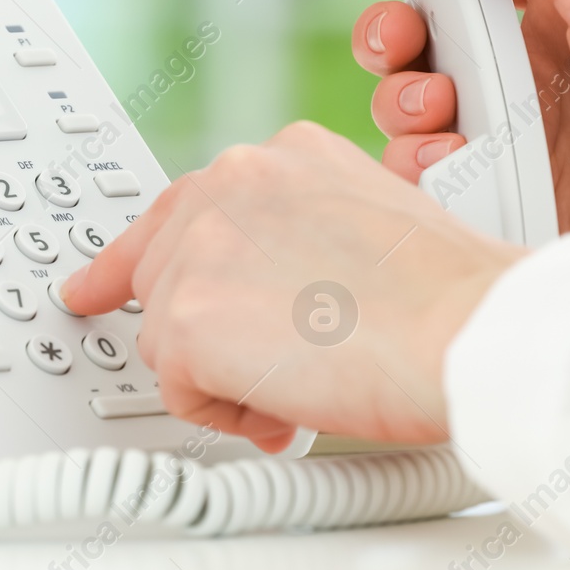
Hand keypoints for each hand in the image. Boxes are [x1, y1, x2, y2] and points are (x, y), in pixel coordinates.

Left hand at [61, 122, 525, 452]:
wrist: (470, 329)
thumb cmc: (447, 296)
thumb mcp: (368, 222)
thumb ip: (298, 240)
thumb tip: (262, 298)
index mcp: (278, 156)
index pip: (186, 206)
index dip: (144, 258)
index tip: (99, 284)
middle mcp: (231, 182)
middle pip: (164, 275)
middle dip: (198, 331)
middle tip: (249, 373)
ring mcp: (201, 246)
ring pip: (168, 335)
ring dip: (225, 376)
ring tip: (302, 385)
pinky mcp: (187, 318)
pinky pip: (177, 389)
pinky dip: (227, 412)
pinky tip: (285, 405)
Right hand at [320, 0, 569, 229]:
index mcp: (537, 3)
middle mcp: (511, 66)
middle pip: (407, 43)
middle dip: (384, 37)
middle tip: (404, 42)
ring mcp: (503, 132)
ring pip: (405, 112)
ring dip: (402, 103)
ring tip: (443, 111)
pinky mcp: (500, 194)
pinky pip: (426, 178)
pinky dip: (422, 166)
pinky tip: (455, 160)